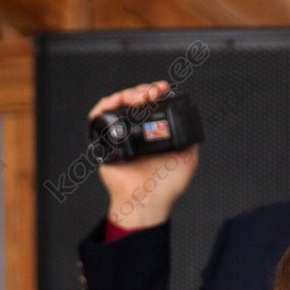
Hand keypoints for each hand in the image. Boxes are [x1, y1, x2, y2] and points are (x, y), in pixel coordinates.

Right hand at [89, 80, 199, 230]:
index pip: (150, 103)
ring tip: (141, 97)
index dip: (155, 92)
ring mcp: (118, 135)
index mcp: (152, 132)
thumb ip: (190, 139)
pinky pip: (97, 117)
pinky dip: (105, 105)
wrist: (148, 201)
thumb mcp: (188, 158)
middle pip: (133, 99)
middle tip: (153, 93)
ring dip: (128, 93)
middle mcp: (134, 131)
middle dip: (144, 90)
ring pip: (117, 103)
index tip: (163, 89)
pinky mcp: (102, 141)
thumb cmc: (166, 187)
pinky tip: (118, 101)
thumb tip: (191, 120)